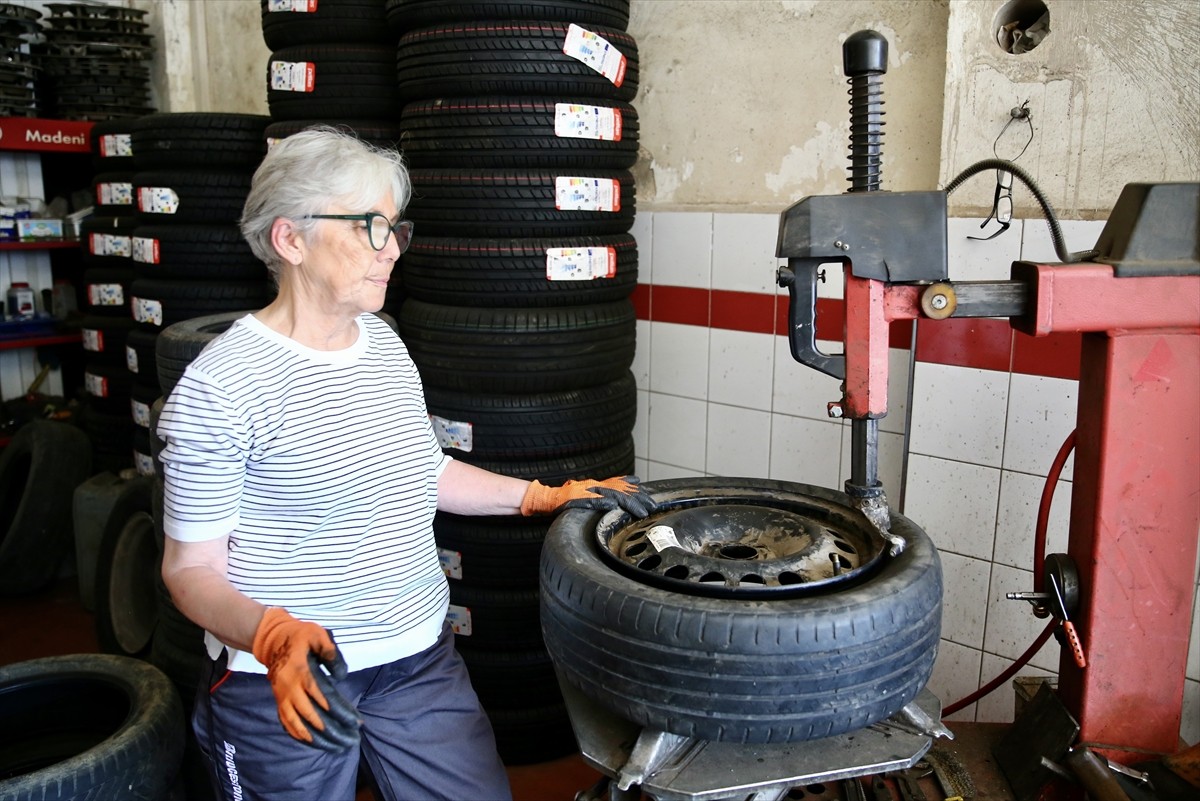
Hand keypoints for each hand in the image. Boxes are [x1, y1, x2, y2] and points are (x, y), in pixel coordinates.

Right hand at [251, 607, 359, 751]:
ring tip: (337, 748)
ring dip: (318, 740)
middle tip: (352, 740)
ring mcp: (282, 698)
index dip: (341, 712)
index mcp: (301, 673)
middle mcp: (290, 689)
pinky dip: (301, 737)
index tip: (356, 723)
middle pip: (312, 717)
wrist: (272, 640)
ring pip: (298, 726)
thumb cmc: (300, 636)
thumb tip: (341, 676)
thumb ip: (331, 652)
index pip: (324, 698)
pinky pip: (287, 725)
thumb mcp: (318, 635)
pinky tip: (315, 745)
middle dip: (333, 732)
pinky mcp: (279, 703)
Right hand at [520, 475, 656, 517]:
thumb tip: (617, 500)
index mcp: (598, 485)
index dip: (637, 491)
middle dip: (639, 498)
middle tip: (653, 506)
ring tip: (641, 510)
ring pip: (612, 495)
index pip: (621, 486)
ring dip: (628, 503)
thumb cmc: (566, 500)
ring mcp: (586, 492)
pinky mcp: (577, 499)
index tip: (651, 496)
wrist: (546, 498)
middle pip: (621, 490)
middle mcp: (594, 486)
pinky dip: (603, 502)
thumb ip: (601, 496)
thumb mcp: (587, 495)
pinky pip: (592, 500)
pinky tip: (613, 505)